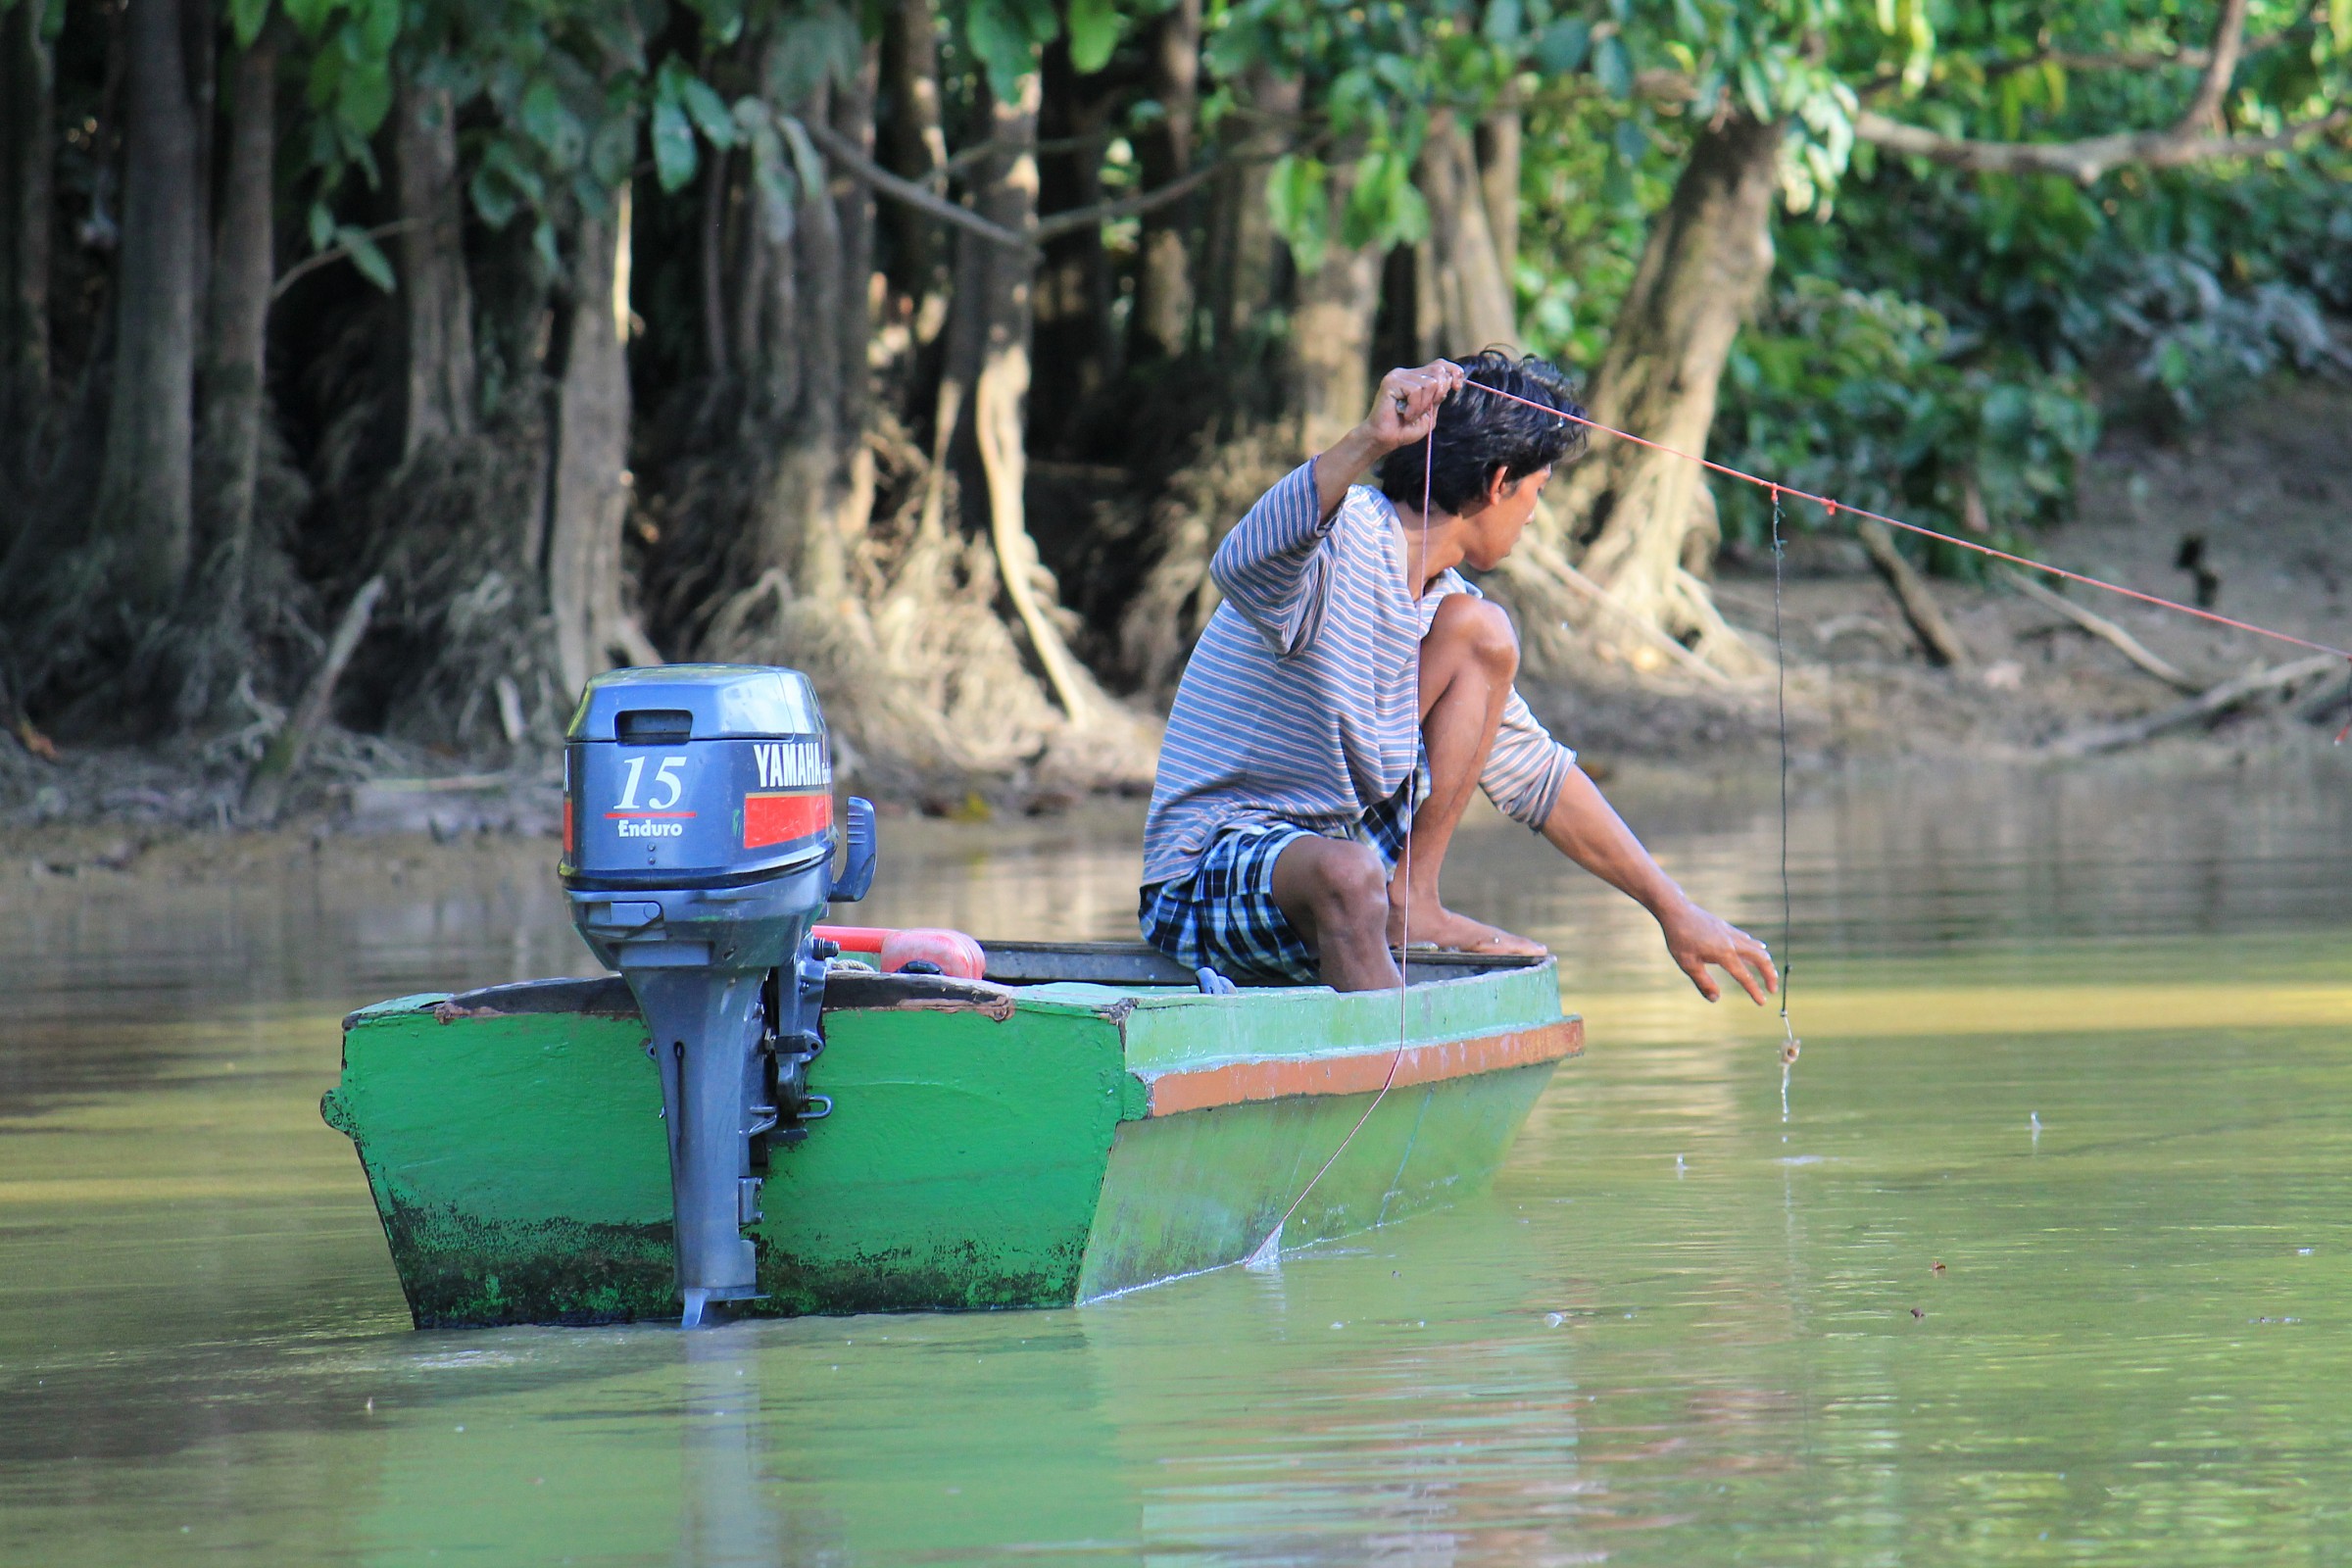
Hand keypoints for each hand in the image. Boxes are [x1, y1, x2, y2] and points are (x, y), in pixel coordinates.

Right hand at [1362, 360, 1464, 454]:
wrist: (1384, 439)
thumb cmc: (1405, 429)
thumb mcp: (1430, 412)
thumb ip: (1439, 397)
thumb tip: (1449, 381)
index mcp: (1417, 377)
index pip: (1441, 364)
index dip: (1454, 372)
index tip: (1457, 388)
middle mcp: (1408, 373)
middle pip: (1438, 370)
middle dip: (1439, 393)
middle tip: (1425, 410)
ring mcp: (1398, 375)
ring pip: (1429, 383)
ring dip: (1424, 405)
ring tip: (1411, 415)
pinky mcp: (1391, 382)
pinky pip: (1416, 390)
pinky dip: (1414, 407)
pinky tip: (1405, 415)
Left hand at [1657, 898, 1777, 1004]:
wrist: (1677, 910)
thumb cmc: (1680, 938)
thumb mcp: (1688, 964)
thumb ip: (1704, 983)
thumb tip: (1715, 999)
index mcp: (1724, 954)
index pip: (1745, 977)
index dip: (1755, 991)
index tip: (1762, 1002)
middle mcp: (1733, 943)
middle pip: (1762, 959)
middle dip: (1770, 974)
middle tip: (1772, 988)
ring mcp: (1731, 933)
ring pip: (1757, 947)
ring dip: (1765, 961)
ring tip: (1767, 973)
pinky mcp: (1727, 927)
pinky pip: (1747, 939)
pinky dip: (1756, 948)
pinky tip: (1756, 950)